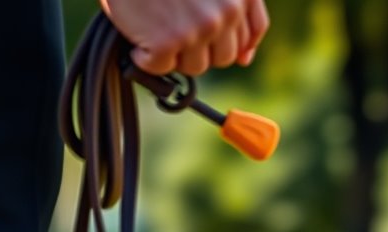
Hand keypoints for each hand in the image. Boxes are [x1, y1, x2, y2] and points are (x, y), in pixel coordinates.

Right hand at [101, 0, 268, 76]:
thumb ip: (235, 7)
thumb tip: (244, 59)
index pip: (249, 36)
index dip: (230, 43)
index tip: (212, 41)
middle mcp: (226, 13)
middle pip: (224, 57)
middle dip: (202, 48)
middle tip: (176, 26)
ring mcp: (199, 29)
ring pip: (196, 67)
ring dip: (175, 55)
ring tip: (157, 27)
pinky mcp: (167, 41)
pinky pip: (161, 68)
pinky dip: (145, 58)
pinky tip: (138, 37)